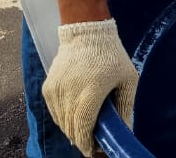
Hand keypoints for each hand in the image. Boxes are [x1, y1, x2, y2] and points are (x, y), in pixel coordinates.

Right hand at [42, 19, 137, 156]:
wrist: (86, 30)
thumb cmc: (111, 54)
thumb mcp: (127, 78)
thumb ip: (126, 106)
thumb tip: (125, 131)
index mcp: (91, 91)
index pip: (83, 127)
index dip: (87, 144)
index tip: (94, 151)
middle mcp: (70, 92)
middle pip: (72, 128)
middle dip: (82, 140)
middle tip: (93, 142)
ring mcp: (56, 90)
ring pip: (62, 122)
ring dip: (72, 130)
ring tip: (85, 129)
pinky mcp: (48, 87)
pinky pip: (55, 112)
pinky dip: (64, 118)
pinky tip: (75, 115)